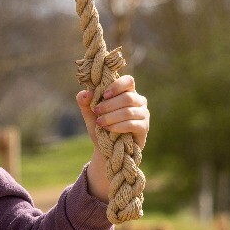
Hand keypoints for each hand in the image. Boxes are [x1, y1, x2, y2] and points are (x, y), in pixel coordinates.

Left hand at [77, 75, 149, 201]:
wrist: (107, 148)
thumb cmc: (101, 127)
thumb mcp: (90, 114)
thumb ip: (85, 102)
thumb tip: (85, 92)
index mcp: (127, 93)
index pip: (128, 81)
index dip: (116, 86)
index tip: (103, 95)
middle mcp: (139, 101)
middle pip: (127, 97)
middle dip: (109, 105)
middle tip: (96, 111)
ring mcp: (143, 114)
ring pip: (129, 111)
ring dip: (111, 116)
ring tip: (99, 123)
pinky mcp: (144, 128)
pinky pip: (132, 124)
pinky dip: (117, 126)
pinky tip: (108, 129)